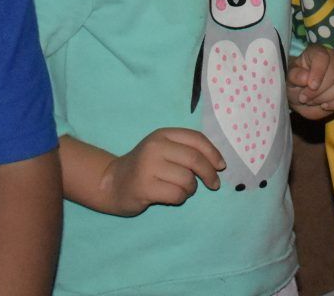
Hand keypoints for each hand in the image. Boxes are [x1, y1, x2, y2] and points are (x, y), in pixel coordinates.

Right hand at [101, 128, 224, 214]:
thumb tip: (218, 164)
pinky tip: (171, 196)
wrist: (112, 182)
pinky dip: (180, 198)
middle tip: (214, 184)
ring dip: (191, 189)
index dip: (213, 153)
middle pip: (195, 160)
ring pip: (187, 180)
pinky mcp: (145, 187)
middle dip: (209, 174)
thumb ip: (186, 151)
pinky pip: (177, 194)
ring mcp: (148, 166)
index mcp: (163, 135)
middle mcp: (155, 147)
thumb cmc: (145, 167)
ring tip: (182, 190)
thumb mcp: (163, 150)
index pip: (196, 139)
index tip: (221, 166)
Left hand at [287, 45, 333, 118]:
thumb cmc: (296, 82)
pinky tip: (326, 106)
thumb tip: (305, 78)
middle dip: (319, 91)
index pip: (323, 57)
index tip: (311, 86)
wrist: (303, 94)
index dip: (318, 73)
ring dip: (326, 99)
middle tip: (305, 98)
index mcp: (317, 52)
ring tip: (313, 101)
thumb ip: (294, 76)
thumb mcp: (289, 79)